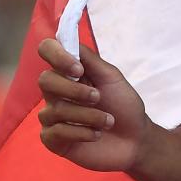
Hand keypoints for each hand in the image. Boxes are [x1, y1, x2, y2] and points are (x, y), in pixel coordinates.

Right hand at [35, 39, 149, 172]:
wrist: (135, 139)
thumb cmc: (123, 106)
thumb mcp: (111, 78)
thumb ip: (90, 60)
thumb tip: (69, 40)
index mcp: (68, 72)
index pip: (47, 50)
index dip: (57, 55)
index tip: (78, 68)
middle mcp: (56, 92)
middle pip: (45, 80)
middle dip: (74, 89)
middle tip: (98, 97)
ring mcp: (52, 116)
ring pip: (55, 109)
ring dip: (88, 115)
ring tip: (107, 121)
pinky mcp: (53, 140)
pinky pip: (56, 132)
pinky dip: (81, 132)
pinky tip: (96, 134)